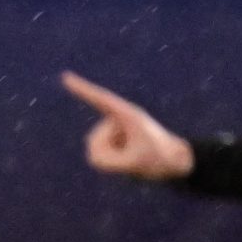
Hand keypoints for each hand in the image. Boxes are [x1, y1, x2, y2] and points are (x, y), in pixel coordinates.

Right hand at [61, 71, 193, 180]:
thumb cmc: (158, 159)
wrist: (175, 162)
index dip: (82, 89)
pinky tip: (129, 159)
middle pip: (95, 141)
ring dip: (111, 159)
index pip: (101, 99)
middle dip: (107, 154)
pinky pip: (99, 155)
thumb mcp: (133, 164)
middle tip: (133, 158)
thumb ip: (107, 162)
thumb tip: (93, 157)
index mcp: (128, 115)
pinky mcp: (114, 139)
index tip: (65, 77)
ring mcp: (115, 130)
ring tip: (134, 157)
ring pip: (95, 150)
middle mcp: (119, 119)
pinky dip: (111, 161)